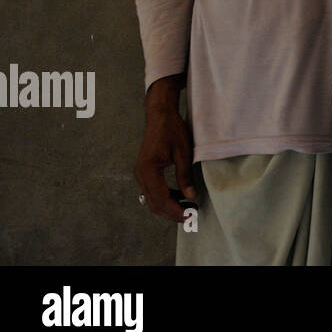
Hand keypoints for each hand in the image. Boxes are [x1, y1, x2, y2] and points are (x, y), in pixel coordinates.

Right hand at [133, 75, 194, 222]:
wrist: (160, 115)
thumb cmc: (172, 130)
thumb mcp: (183, 153)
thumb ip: (185, 176)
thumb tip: (190, 196)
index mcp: (148, 171)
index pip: (161, 199)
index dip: (174, 211)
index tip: (188, 217)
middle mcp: (141, 174)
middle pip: (154, 203)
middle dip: (171, 212)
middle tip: (189, 217)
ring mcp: (141, 173)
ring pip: (152, 198)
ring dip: (167, 206)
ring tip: (186, 208)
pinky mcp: (144, 171)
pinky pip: (152, 190)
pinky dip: (164, 197)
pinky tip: (178, 196)